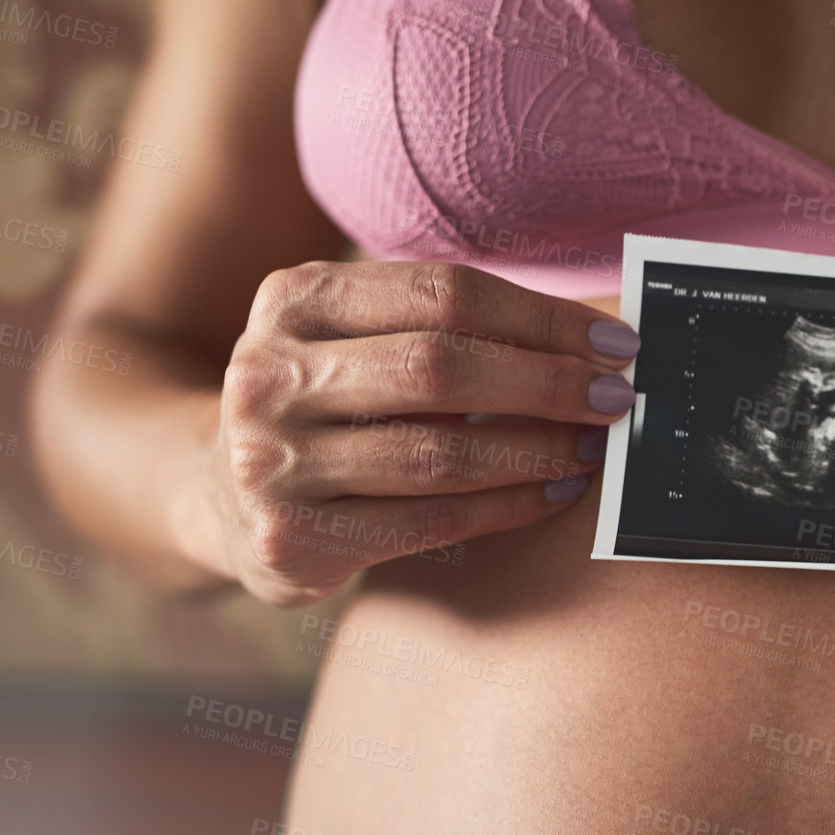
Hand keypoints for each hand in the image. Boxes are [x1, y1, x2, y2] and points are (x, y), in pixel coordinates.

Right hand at [211, 261, 640, 604]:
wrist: (218, 490)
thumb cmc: (330, 399)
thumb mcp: (361, 336)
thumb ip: (454, 325)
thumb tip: (597, 333)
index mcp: (293, 298)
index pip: (444, 294)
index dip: (542, 319)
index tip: (616, 342)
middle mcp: (269, 375)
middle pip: (440, 368)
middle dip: (547, 383)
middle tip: (617, 397)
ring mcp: (272, 463)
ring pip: (438, 454)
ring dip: (537, 450)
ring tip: (595, 447)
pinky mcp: (290, 540)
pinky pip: (429, 522)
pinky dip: (507, 506)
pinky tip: (556, 491)